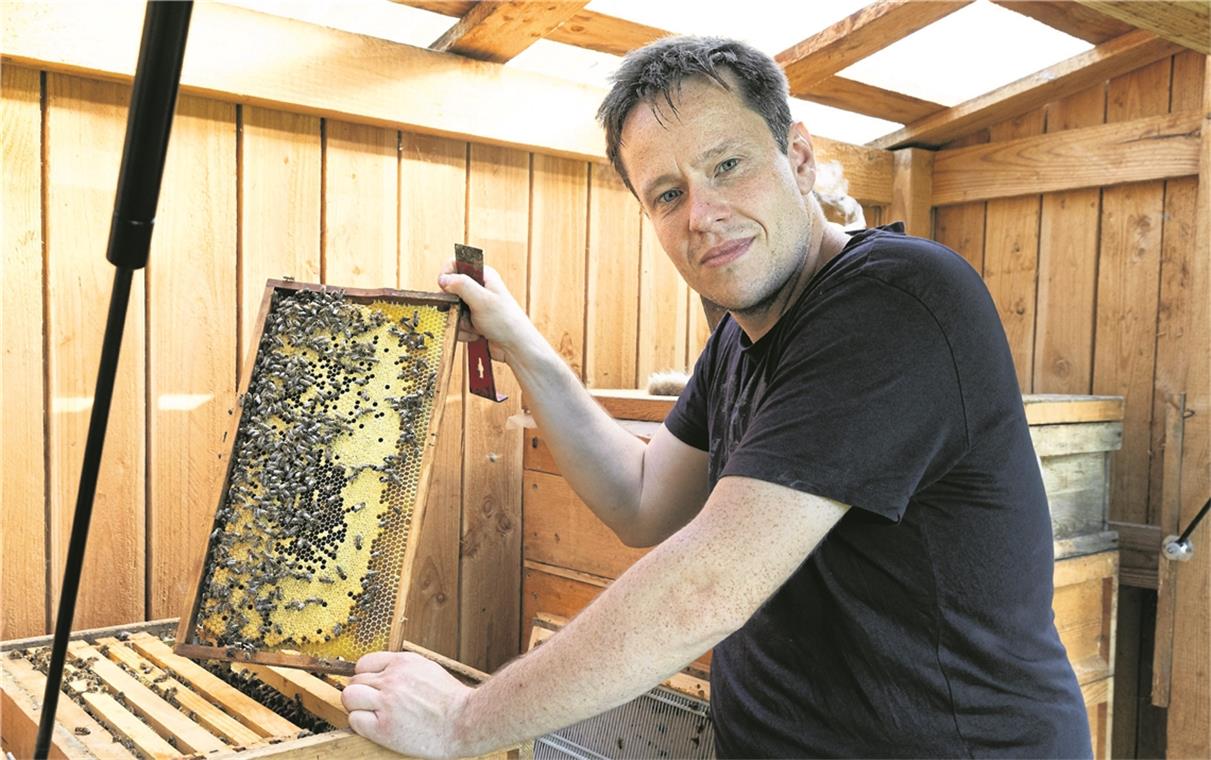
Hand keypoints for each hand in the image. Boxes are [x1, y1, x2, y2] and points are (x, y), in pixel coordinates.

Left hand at [342, 651, 473, 758]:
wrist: (465, 721)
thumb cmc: (451, 700)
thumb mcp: (427, 669)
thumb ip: (403, 669)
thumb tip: (383, 674)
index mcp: (403, 662)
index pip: (364, 663)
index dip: (365, 677)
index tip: (371, 687)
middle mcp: (392, 679)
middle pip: (354, 681)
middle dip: (360, 693)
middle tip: (372, 705)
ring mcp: (387, 702)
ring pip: (350, 697)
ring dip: (357, 707)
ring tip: (372, 715)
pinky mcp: (384, 727)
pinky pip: (355, 720)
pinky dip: (361, 724)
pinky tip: (376, 727)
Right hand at [437, 262, 535, 366]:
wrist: (515, 347)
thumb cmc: (507, 322)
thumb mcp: (483, 300)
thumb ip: (462, 285)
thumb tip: (443, 278)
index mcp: (483, 275)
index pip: (456, 264)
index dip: (447, 274)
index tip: (445, 288)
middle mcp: (478, 288)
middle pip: (450, 290)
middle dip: (453, 306)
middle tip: (464, 312)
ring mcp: (474, 306)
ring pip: (451, 310)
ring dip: (460, 322)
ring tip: (475, 326)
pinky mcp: (472, 321)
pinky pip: (456, 324)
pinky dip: (463, 332)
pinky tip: (476, 334)